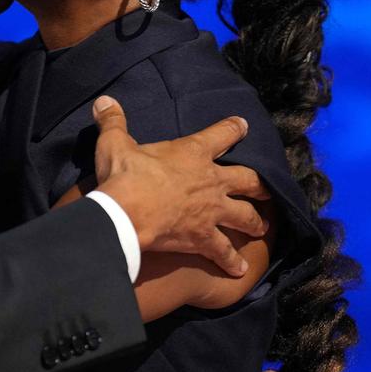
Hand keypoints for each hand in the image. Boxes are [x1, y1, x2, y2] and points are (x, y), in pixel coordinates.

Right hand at [91, 96, 269, 276]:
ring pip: (245, 216)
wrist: (127, 212)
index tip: (243, 125)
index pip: (221, 134)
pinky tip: (239, 269)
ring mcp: (212, 212)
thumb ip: (113, 122)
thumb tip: (103, 101)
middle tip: (267, 189)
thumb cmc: (125, 174)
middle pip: (248, 180)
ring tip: (262, 227)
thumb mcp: (115, 143)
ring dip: (255, 222)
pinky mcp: (204, 238)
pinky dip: (232, 261)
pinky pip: (224, 251)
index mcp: (193, 152)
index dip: (233, 128)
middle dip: (259, 185)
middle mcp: (211, 181)